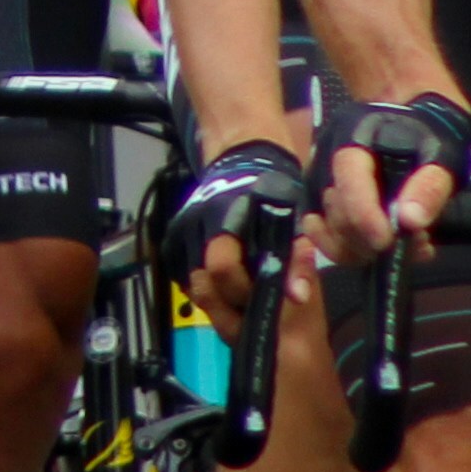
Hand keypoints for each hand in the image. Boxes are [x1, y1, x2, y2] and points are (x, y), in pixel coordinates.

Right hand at [162, 135, 308, 336]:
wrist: (242, 163)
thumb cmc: (273, 196)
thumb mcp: (293, 224)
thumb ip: (296, 261)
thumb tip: (297, 296)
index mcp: (228, 218)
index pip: (223, 268)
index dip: (242, 292)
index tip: (261, 301)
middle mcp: (198, 224)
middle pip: (204, 285)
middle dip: (227, 304)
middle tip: (249, 308)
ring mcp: (181, 231)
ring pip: (193, 285)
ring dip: (216, 298)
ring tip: (240, 298)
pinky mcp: (173, 238)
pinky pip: (184, 277)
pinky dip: (204, 287)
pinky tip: (224, 285)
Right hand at [314, 91, 470, 268]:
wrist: (416, 113)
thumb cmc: (432, 129)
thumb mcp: (443, 152)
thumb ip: (429, 186)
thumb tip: (410, 222)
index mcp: (353, 137)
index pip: (348, 181)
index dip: (364, 216)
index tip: (387, 242)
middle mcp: (327, 160)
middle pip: (336, 214)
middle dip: (372, 238)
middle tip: (417, 242)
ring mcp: (323, 183)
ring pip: (331, 232)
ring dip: (368, 249)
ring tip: (410, 244)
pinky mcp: (327, 203)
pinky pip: (331, 237)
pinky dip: (358, 250)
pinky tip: (392, 246)